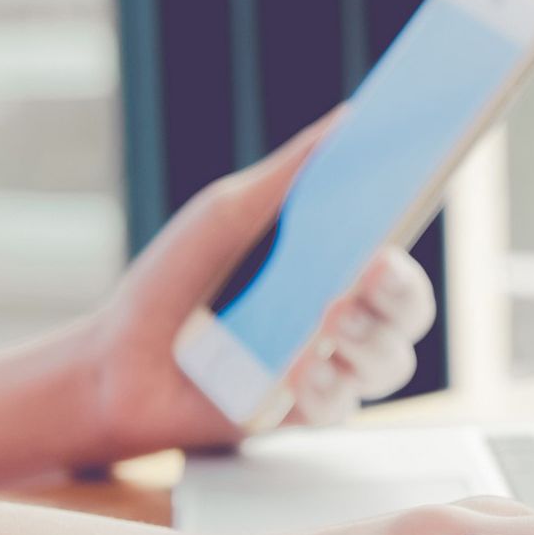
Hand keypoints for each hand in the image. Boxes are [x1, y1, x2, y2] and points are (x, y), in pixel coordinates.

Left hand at [89, 117, 436, 459]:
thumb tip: (349, 119)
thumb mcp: (228, 214)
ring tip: (331, 320)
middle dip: (403, 289)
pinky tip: (298, 371)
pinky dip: (324, 386)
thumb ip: (290, 174)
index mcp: (340, 266)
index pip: (400, 242)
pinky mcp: (304, 415)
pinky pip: (340, 407)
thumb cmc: (176, 282)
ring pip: (391, 361)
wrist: (115, 361)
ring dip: (367, 341)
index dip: (418, 217)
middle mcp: (349, 319)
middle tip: (375, 266)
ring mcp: (332, 369)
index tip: (414, 186)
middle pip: (411, 308)